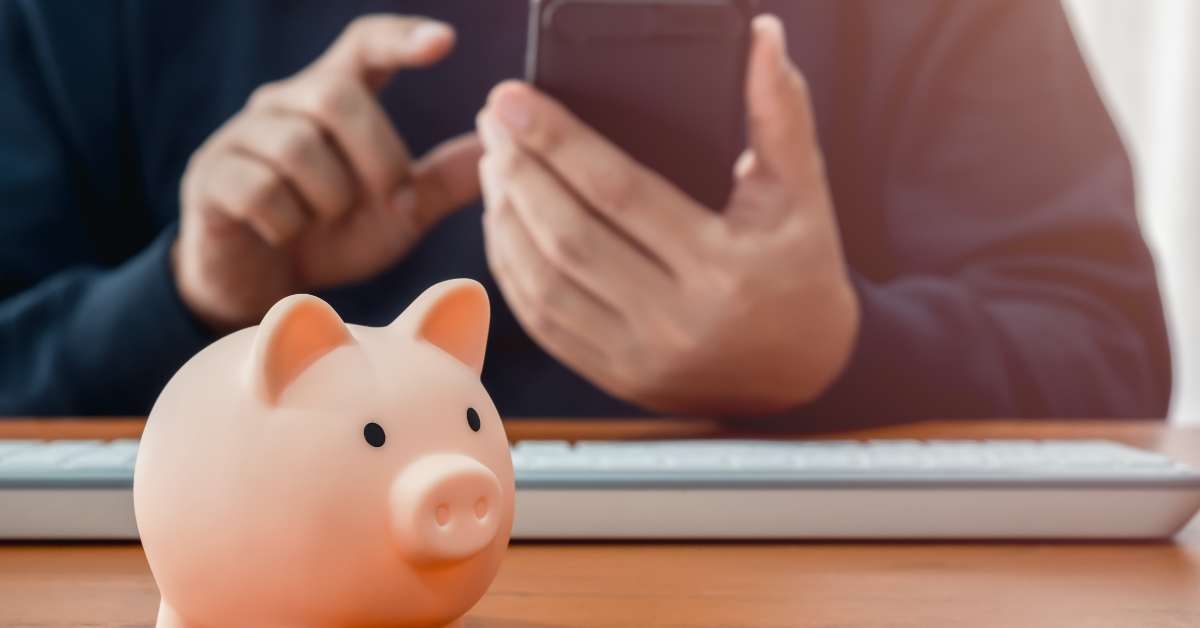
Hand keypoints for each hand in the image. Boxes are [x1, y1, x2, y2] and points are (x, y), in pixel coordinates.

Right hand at [174, 15, 481, 330]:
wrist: (263, 290)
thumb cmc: (336, 238)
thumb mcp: (400, 211)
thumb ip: (444, 179)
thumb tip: (505, 143)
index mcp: (334, 100)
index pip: (364, 45)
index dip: (401, 39)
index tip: (445, 42)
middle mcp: (284, 103)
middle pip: (336, 96)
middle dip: (378, 156)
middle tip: (394, 202)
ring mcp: (242, 137)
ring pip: (298, 145)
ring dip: (330, 198)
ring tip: (328, 222)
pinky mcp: (211, 178)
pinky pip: (259, 188)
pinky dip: (287, 222)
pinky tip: (285, 235)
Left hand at [477, 15, 858, 415]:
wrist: (811, 374)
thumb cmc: (802, 271)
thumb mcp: (802, 192)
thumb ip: (780, 112)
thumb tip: (762, 35)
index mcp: (721, 268)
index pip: (618, 192)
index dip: (557, 141)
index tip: (512, 100)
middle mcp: (675, 320)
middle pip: (568, 236)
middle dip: (519, 171)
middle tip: (492, 122)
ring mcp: (640, 357)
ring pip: (543, 284)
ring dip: (505, 219)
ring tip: (492, 165)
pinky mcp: (616, 377)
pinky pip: (543, 323)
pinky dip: (511, 271)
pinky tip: (501, 225)